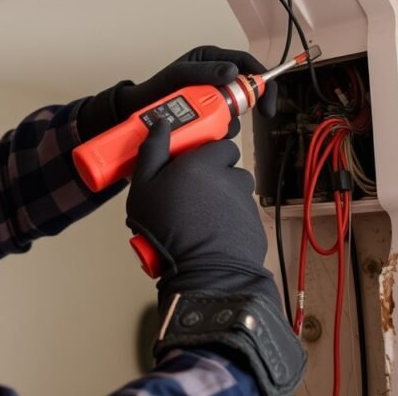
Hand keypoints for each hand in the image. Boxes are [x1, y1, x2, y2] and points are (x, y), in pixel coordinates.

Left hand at [120, 46, 277, 122]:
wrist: (139, 113)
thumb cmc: (156, 89)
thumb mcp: (179, 75)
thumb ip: (205, 71)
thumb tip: (234, 72)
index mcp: (211, 58)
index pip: (246, 63)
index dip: (261, 80)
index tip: (265, 103)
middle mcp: (215, 76)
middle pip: (245, 90)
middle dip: (242, 108)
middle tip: (231, 120)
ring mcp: (212, 97)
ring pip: (235, 111)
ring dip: (227, 123)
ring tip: (206, 126)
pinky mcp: (208, 115)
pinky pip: (223, 124)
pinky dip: (218, 131)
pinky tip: (203, 133)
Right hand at [125, 118, 277, 302]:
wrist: (203, 273)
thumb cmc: (169, 230)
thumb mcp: (143, 189)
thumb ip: (151, 152)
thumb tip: (160, 124)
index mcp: (204, 163)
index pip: (220, 144)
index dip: (206, 154)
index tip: (190, 166)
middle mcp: (230, 178)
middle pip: (230, 168)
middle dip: (216, 177)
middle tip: (192, 195)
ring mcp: (245, 203)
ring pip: (236, 193)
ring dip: (223, 200)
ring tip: (200, 219)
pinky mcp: (253, 226)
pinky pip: (241, 217)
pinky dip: (230, 222)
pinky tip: (211, 235)